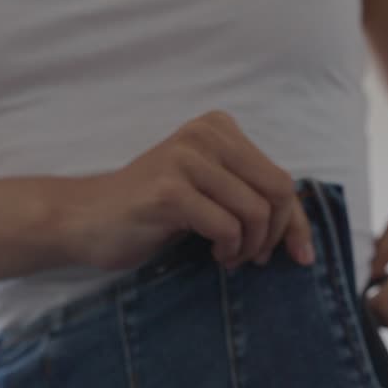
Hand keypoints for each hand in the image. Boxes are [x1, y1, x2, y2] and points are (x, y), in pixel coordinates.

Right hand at [60, 112, 315, 272]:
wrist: (84, 219)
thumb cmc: (151, 212)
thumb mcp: (208, 193)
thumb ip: (248, 196)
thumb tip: (303, 236)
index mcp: (218, 129)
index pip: (282, 178)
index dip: (296, 222)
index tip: (300, 255)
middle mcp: (204, 135)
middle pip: (278, 192)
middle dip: (275, 234)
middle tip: (252, 258)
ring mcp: (186, 159)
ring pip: (255, 212)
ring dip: (248, 247)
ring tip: (226, 256)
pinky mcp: (169, 190)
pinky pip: (227, 227)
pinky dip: (227, 249)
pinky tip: (212, 254)